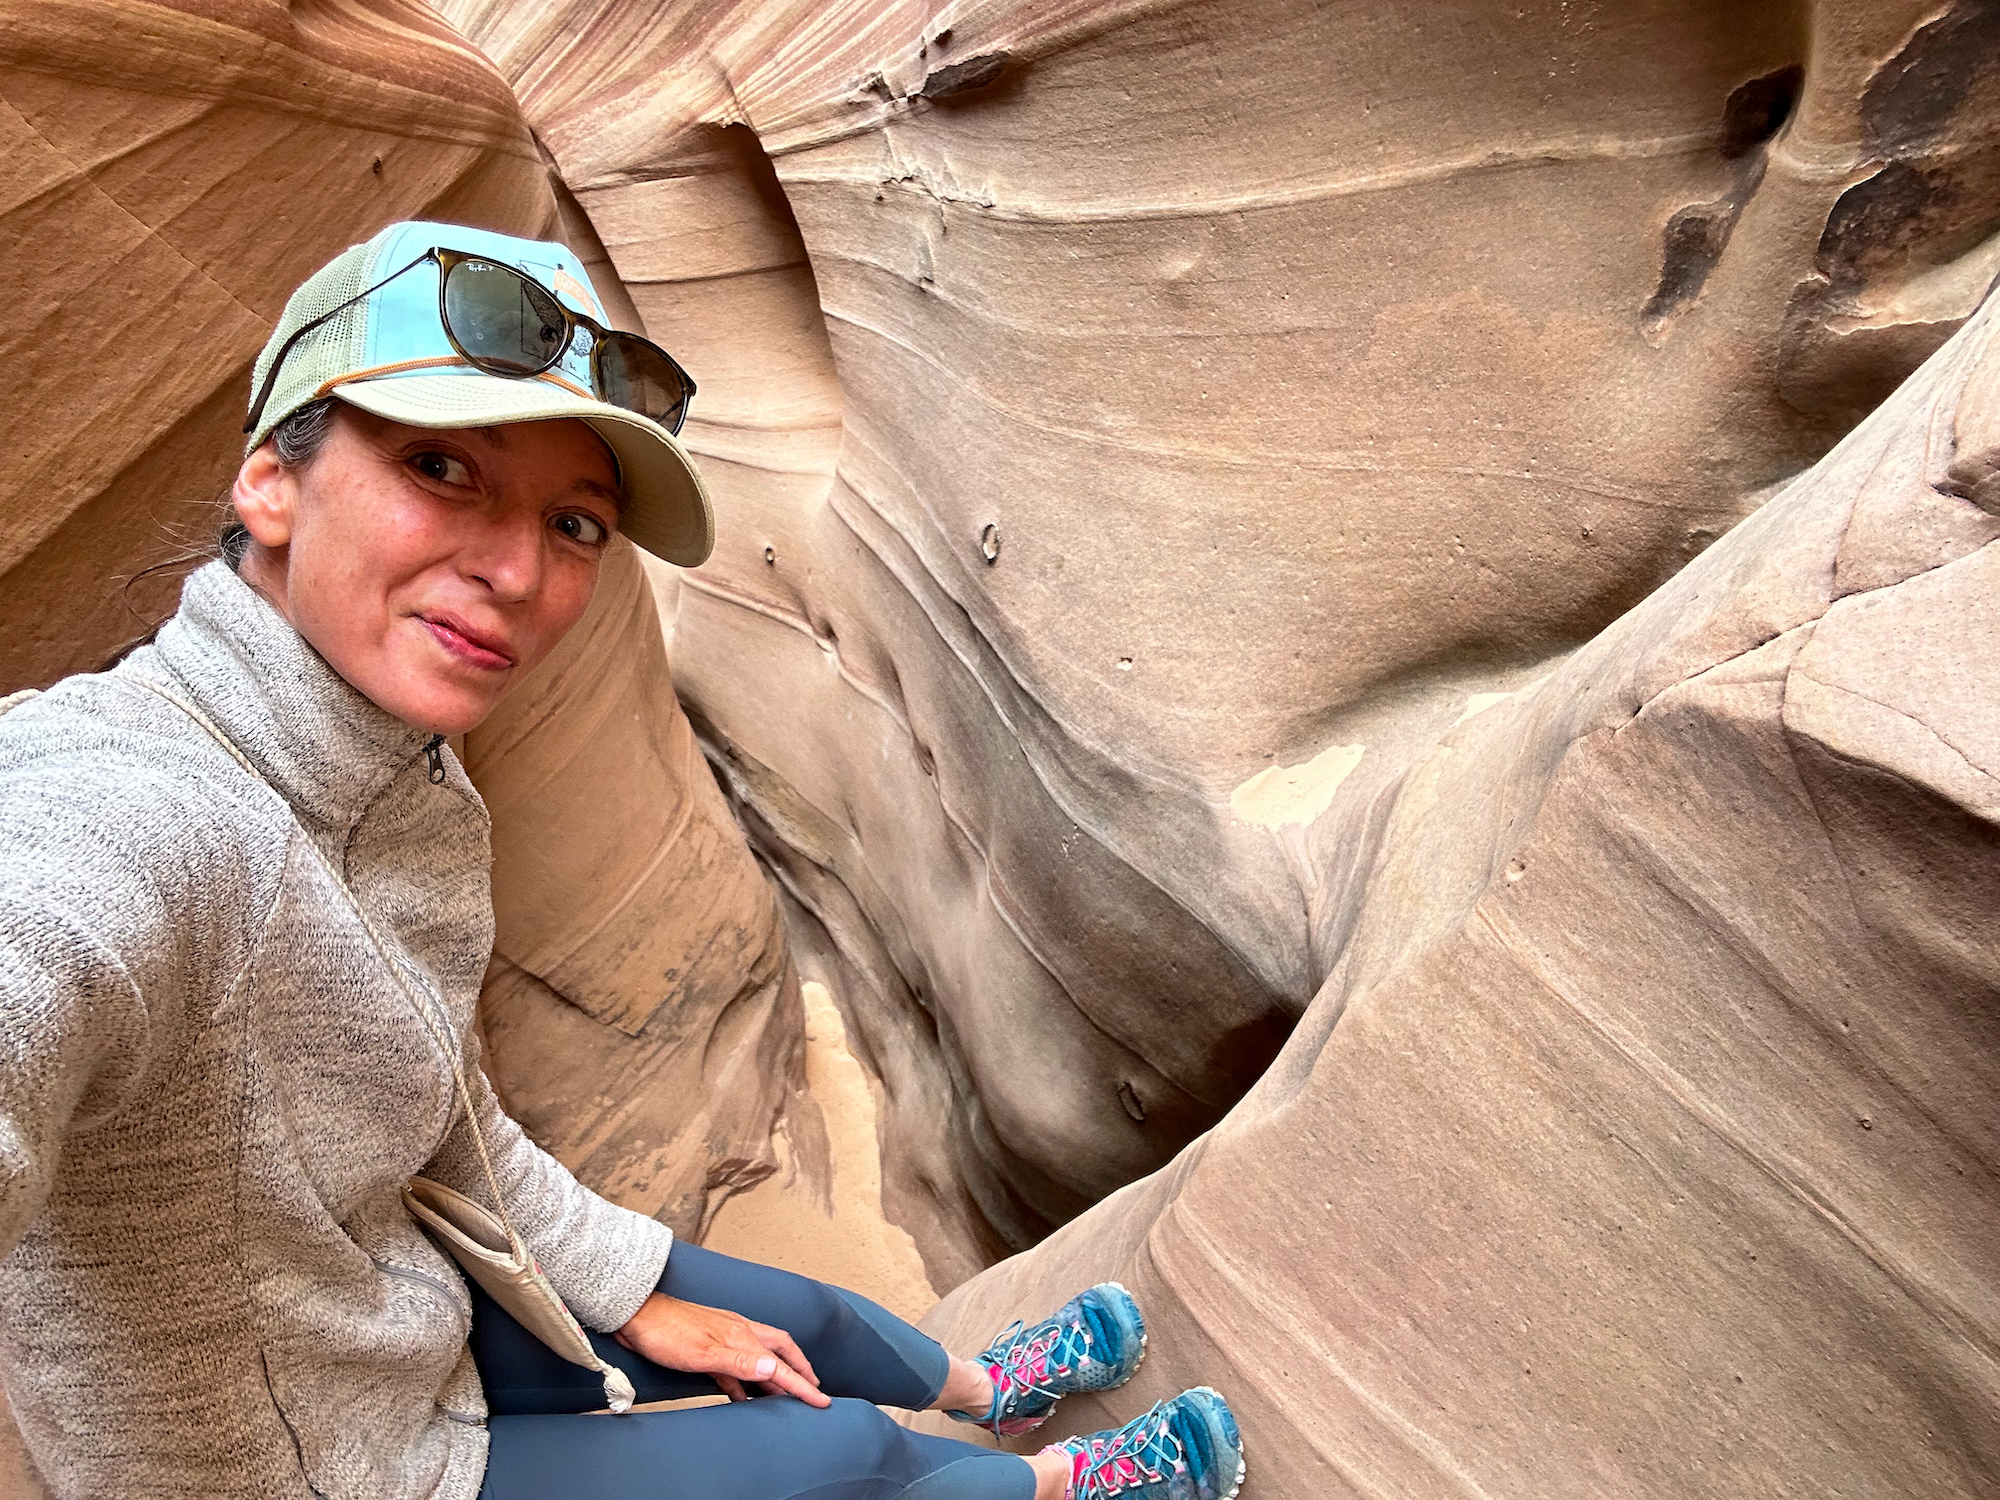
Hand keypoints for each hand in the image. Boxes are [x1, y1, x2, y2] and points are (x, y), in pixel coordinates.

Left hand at [613, 1292, 828, 1406]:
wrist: (635, 1315)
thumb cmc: (664, 1332)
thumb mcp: (702, 1353)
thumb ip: (739, 1362)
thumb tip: (774, 1367)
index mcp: (742, 1335)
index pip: (781, 1365)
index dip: (802, 1385)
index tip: (821, 1400)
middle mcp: (738, 1333)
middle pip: (780, 1350)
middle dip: (799, 1369)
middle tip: (814, 1387)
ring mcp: (724, 1337)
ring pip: (760, 1357)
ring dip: (775, 1374)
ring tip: (786, 1393)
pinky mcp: (708, 1345)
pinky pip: (737, 1366)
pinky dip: (746, 1381)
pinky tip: (743, 1394)